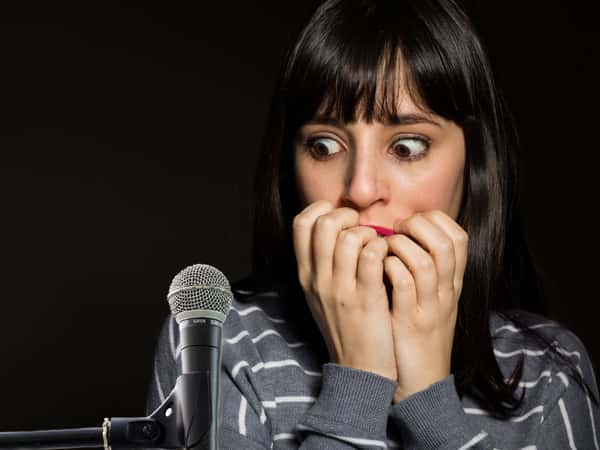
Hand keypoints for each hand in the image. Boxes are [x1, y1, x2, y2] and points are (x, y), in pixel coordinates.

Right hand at [292, 200, 396, 379]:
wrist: (359, 368)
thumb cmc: (346, 326)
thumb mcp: (321, 295)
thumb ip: (322, 264)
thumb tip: (335, 228)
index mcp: (306, 275)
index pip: (301, 223)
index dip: (322, 210)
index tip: (342, 218)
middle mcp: (318, 279)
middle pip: (324, 224)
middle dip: (348, 217)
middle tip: (363, 230)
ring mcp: (340, 289)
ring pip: (350, 237)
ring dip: (370, 234)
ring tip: (379, 246)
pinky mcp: (366, 299)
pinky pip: (373, 255)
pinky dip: (384, 249)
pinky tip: (388, 259)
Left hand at [383, 210, 467, 401]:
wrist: (422, 382)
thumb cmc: (418, 335)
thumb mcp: (432, 300)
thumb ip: (425, 269)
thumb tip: (403, 234)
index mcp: (452, 284)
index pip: (459, 237)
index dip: (434, 221)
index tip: (408, 224)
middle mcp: (445, 293)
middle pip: (445, 243)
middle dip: (417, 227)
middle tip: (394, 232)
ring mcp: (428, 308)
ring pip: (423, 261)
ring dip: (399, 246)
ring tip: (383, 249)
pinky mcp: (408, 323)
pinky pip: (402, 285)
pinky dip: (388, 268)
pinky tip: (375, 268)